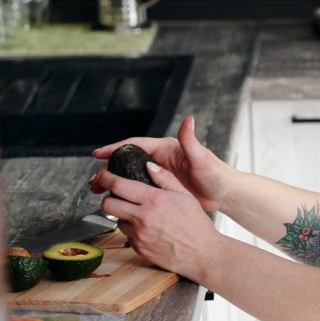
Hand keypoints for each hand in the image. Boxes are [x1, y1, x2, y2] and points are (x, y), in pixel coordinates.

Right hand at [90, 116, 233, 212]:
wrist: (225, 194)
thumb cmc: (217, 174)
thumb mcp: (201, 158)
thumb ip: (191, 141)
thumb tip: (188, 119)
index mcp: (166, 148)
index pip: (135, 145)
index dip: (115, 148)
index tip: (98, 153)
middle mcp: (160, 159)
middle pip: (128, 161)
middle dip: (109, 168)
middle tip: (94, 179)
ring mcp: (160, 174)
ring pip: (130, 176)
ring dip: (114, 182)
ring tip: (98, 190)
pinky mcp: (162, 188)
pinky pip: (139, 189)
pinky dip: (126, 193)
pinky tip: (117, 201)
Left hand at [93, 160, 224, 281]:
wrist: (202, 254)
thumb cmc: (197, 226)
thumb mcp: (186, 196)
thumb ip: (165, 178)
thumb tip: (149, 166)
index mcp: (155, 200)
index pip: (118, 185)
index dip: (105, 178)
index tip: (104, 176)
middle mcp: (143, 218)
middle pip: (107, 204)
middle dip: (108, 198)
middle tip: (116, 196)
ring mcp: (139, 235)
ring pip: (117, 221)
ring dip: (123, 216)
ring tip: (140, 215)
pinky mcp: (139, 249)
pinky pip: (127, 236)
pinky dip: (134, 231)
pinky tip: (150, 230)